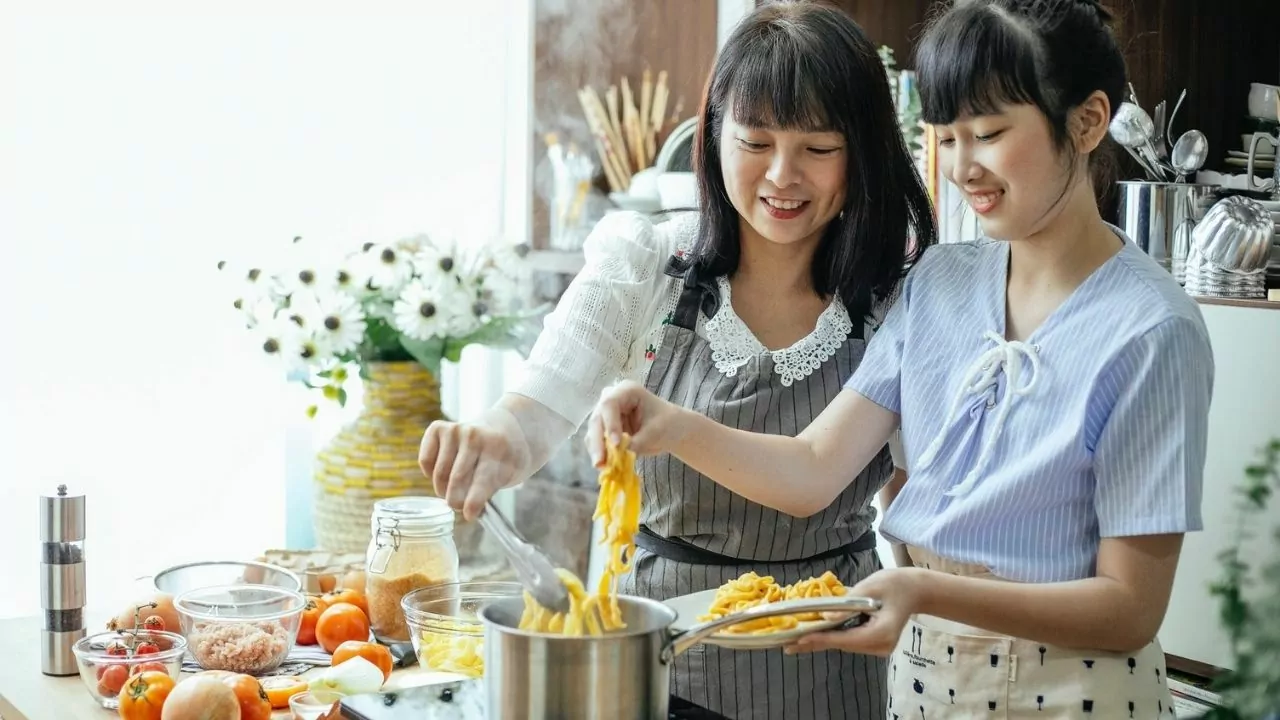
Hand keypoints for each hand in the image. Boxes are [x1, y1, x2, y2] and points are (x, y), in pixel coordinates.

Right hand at [418, 419, 530, 521]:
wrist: (502, 430)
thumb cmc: (503, 459)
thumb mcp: (508, 475)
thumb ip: (488, 492)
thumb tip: (468, 511)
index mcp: (498, 448)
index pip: (483, 480)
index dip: (474, 502)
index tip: (469, 515)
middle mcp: (475, 435)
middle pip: (457, 480)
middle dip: (456, 500)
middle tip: (459, 505)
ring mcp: (455, 429)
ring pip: (439, 473)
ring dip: (443, 489)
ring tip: (455, 489)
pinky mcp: (438, 427)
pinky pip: (426, 461)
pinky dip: (431, 473)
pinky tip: (445, 470)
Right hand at [585, 380, 687, 466]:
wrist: (670, 430)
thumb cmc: (668, 423)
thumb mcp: (657, 431)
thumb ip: (639, 440)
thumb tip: (622, 452)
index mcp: (626, 390)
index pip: (609, 404)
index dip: (610, 424)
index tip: (615, 444)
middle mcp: (611, 400)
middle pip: (597, 419)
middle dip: (598, 442)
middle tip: (600, 462)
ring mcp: (606, 415)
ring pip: (594, 432)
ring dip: (596, 451)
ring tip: (603, 468)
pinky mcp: (605, 430)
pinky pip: (597, 443)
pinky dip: (600, 454)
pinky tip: (605, 467)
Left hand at [786, 567, 926, 656]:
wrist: (914, 590)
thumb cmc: (894, 584)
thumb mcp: (870, 588)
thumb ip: (848, 603)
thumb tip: (825, 615)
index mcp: (883, 633)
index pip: (846, 639)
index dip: (821, 638)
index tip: (800, 639)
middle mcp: (881, 645)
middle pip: (843, 645)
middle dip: (815, 643)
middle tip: (786, 645)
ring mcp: (879, 648)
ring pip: (845, 645)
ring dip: (821, 642)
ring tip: (793, 642)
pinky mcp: (876, 645)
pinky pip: (850, 641)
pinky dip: (832, 638)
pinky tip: (812, 637)